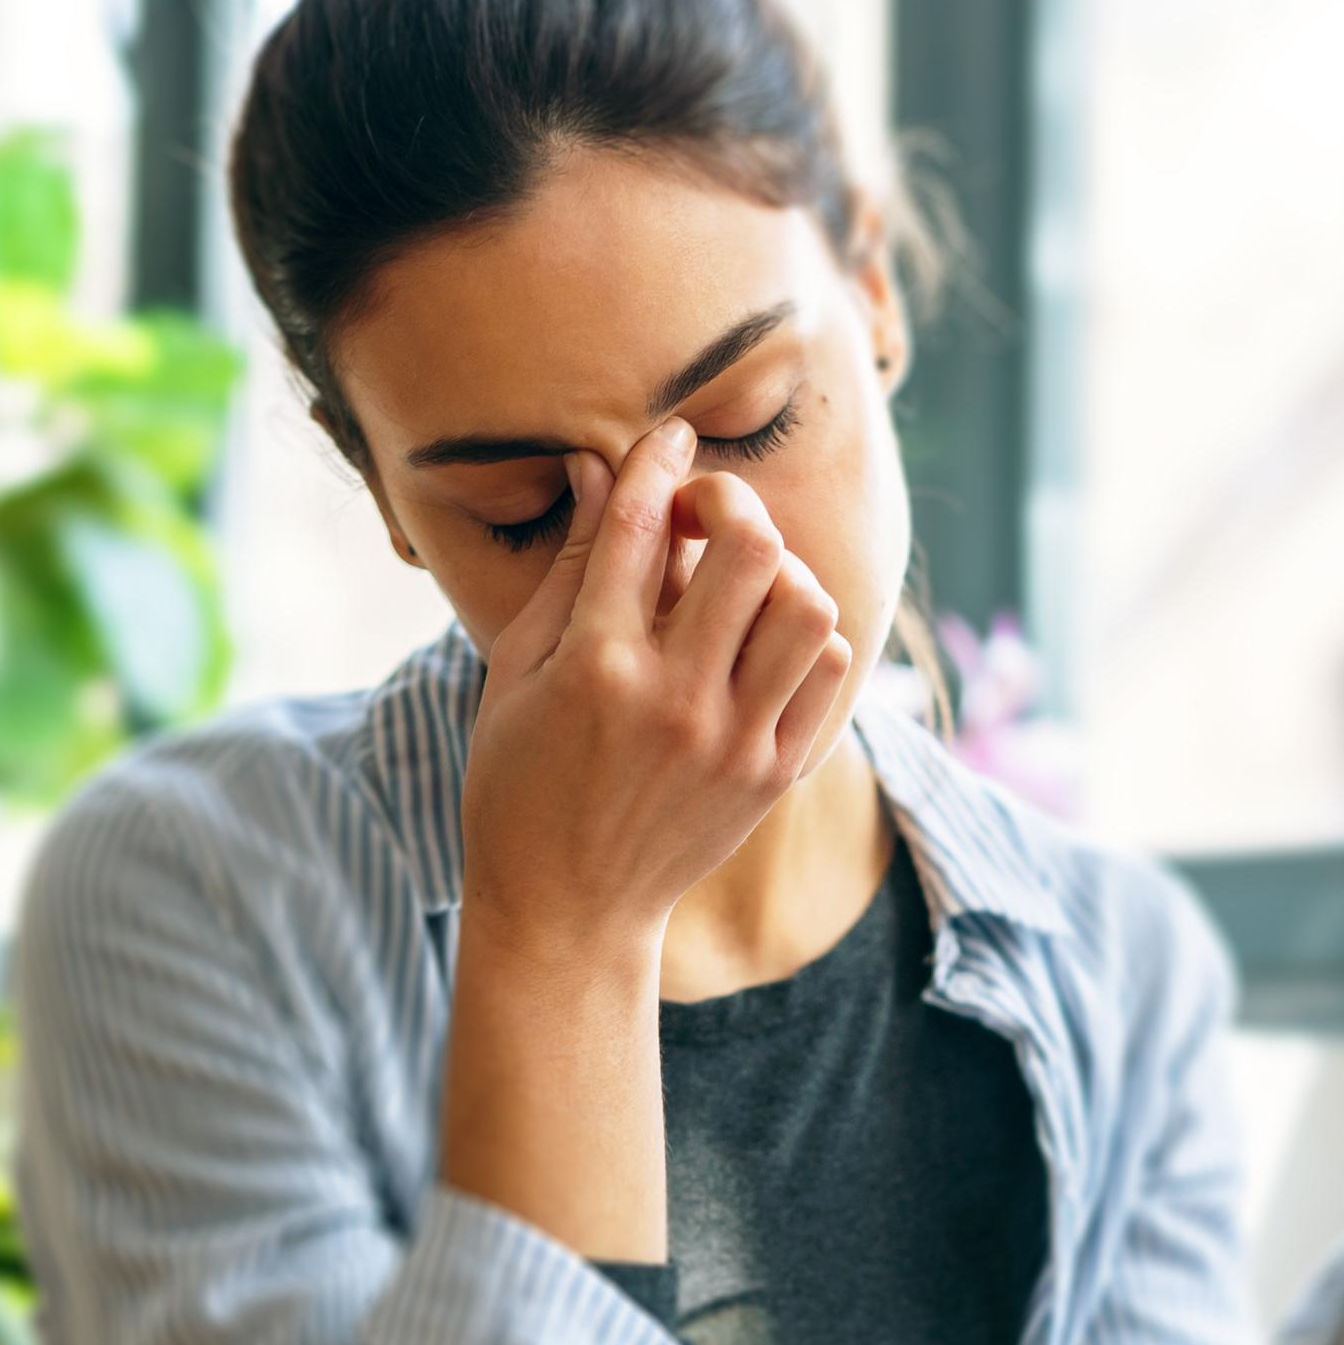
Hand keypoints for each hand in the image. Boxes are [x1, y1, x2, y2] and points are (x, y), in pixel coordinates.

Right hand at [459, 418, 854, 944]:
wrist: (568, 908)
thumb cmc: (519, 781)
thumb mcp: (516, 670)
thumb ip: (566, 567)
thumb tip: (597, 467)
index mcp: (594, 664)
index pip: (643, 522)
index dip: (659, 460)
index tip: (669, 436)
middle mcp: (673, 697)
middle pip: (749, 545)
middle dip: (729, 502)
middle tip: (703, 517)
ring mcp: (733, 739)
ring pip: (806, 602)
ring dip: (776, 569)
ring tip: (738, 584)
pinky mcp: (772, 773)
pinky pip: (826, 666)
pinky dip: (802, 633)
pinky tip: (761, 639)